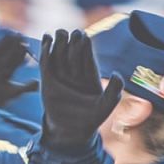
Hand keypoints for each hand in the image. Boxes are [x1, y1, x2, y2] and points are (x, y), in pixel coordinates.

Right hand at [39, 29, 122, 148]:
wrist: (70, 131)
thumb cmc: (90, 119)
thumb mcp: (107, 105)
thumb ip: (115, 90)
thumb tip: (118, 74)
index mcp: (90, 77)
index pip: (87, 57)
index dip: (85, 46)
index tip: (82, 35)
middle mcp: (75, 75)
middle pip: (73, 53)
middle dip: (72, 42)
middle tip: (70, 32)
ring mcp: (60, 78)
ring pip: (59, 56)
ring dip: (58, 43)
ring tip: (58, 32)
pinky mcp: (47, 81)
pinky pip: (46, 63)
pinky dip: (45, 51)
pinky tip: (46, 39)